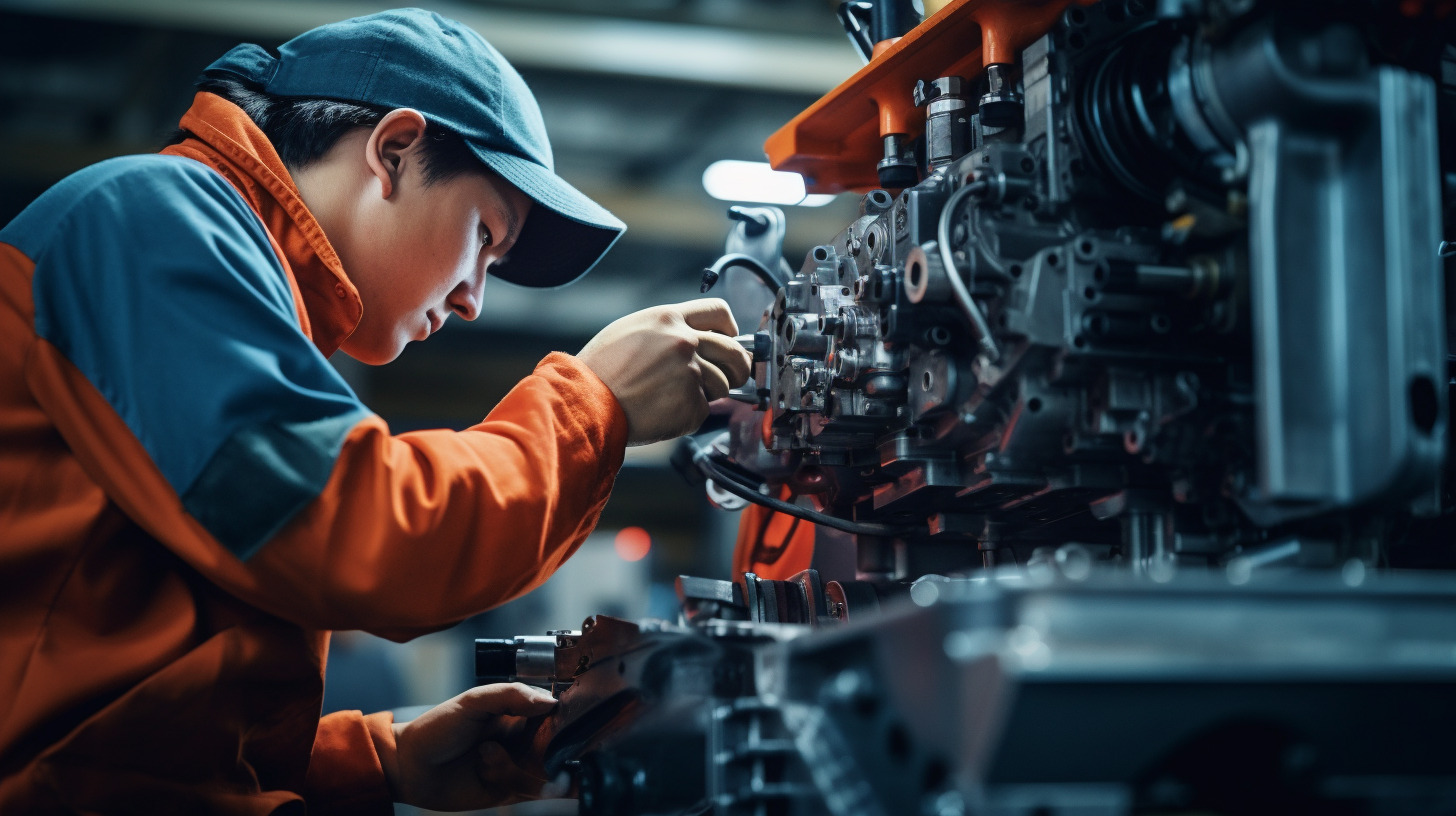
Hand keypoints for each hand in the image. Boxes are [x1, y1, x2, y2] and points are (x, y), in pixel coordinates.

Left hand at [384, 683, 565, 810]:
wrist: (409, 768)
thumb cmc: (437, 728)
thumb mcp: (472, 701)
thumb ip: (511, 694)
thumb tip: (550, 701)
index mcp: (520, 712)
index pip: (557, 713)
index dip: (568, 718)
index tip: (572, 722)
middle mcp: (525, 739)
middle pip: (561, 746)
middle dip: (557, 751)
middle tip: (538, 751)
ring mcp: (519, 766)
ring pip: (547, 772)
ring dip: (517, 769)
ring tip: (484, 760)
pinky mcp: (511, 791)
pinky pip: (532, 792)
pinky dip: (515, 783)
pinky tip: (487, 774)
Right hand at [577, 298, 752, 444]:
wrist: (586, 401)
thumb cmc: (600, 370)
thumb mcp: (632, 330)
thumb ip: (668, 330)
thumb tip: (698, 340)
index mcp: (669, 319)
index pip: (720, 312)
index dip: (730, 329)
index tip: (731, 339)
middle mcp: (684, 341)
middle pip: (734, 351)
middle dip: (739, 366)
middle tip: (733, 377)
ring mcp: (690, 373)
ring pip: (722, 385)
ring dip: (706, 395)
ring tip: (672, 398)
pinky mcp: (691, 404)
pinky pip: (703, 411)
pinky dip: (688, 416)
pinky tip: (663, 412)